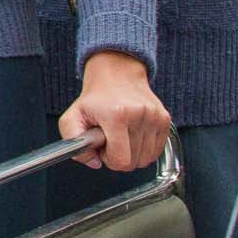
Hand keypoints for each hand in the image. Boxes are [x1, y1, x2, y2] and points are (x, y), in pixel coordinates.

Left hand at [59, 50, 170, 170]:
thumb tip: (94, 162)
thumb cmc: (95, 98)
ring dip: (132, 153)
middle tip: (110, 140)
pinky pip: (157, 151)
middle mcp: (139, 115)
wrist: (116, 74)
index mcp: (116, 115)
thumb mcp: (72, 116)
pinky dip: (144, 149)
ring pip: (147, 159)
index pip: (120, 160)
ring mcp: (155, 117)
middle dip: (119, 157)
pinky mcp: (164, 119)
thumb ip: (73, 142)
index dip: (108, 159)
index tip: (102, 147)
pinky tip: (133, 136)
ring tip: (121, 136)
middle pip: (134, 162)